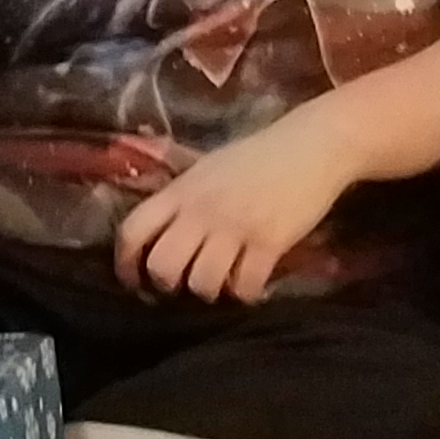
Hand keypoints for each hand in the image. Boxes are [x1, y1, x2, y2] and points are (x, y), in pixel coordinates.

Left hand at [115, 114, 360, 305]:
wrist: (314, 145)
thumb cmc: (259, 156)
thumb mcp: (208, 168)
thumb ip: (182, 197)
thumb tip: (159, 229)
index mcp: (182, 190)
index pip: (133, 230)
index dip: (125, 264)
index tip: (133, 281)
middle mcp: (202, 210)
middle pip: (162, 267)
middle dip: (169, 285)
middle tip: (185, 282)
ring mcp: (235, 227)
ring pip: (202, 284)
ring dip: (210, 292)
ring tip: (223, 282)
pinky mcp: (269, 242)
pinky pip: (244, 287)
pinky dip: (246, 293)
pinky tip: (252, 282)